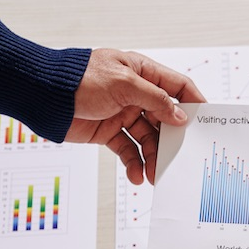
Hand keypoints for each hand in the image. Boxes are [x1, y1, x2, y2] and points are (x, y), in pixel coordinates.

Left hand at [65, 49, 206, 184]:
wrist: (41, 95)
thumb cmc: (78, 79)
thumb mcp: (124, 84)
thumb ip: (156, 100)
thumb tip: (181, 116)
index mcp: (142, 73)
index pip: (177, 87)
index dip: (194, 103)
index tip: (206, 122)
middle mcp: (136, 94)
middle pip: (165, 119)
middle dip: (172, 140)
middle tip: (181, 158)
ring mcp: (123, 113)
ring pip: (148, 138)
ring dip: (153, 157)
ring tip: (155, 174)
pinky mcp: (109, 132)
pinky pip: (128, 150)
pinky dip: (134, 163)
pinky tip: (137, 175)